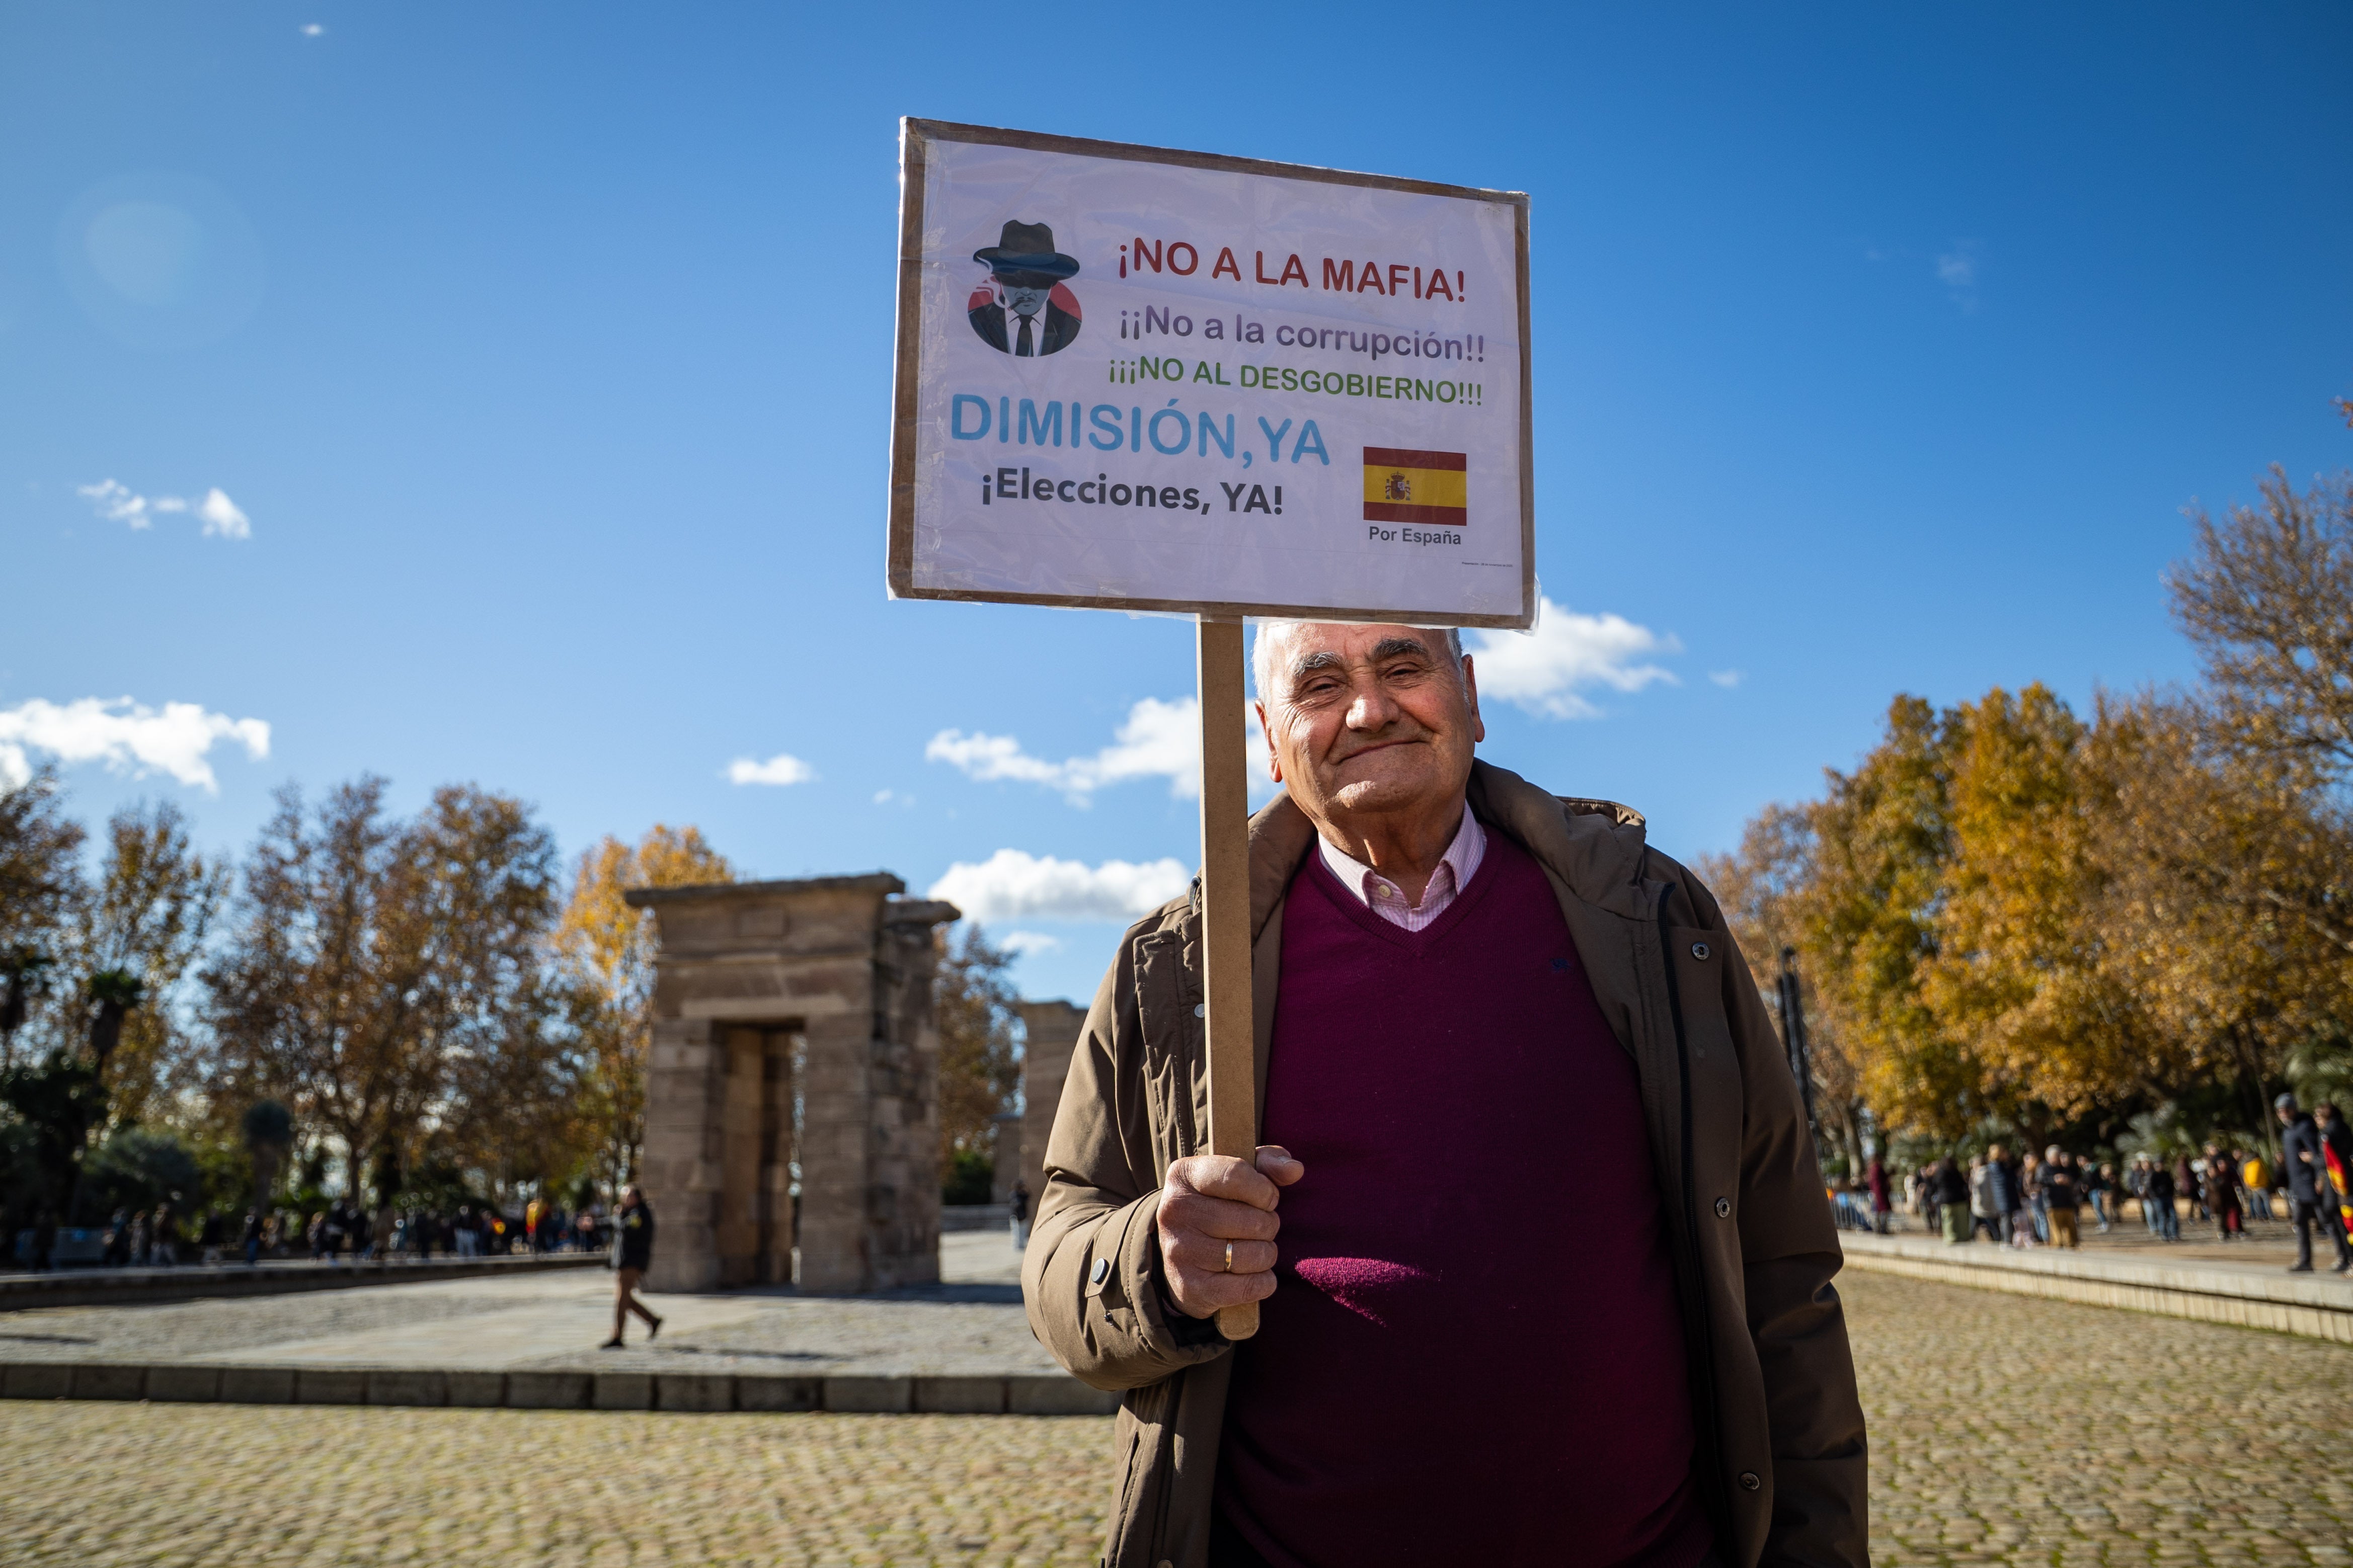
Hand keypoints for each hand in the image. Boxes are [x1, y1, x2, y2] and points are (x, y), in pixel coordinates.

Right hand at [1156, 1145, 1305, 1318]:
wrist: (1181, 1256)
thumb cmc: (1219, 1205)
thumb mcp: (1237, 1175)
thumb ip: (1269, 1162)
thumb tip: (1295, 1169)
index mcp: (1183, 1175)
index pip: (1236, 1174)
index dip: (1265, 1190)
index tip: (1267, 1199)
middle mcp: (1174, 1211)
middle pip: (1252, 1220)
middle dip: (1268, 1225)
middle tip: (1259, 1228)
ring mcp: (1179, 1251)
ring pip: (1254, 1255)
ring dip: (1266, 1254)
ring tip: (1255, 1249)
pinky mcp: (1191, 1287)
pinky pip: (1250, 1287)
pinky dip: (1263, 1282)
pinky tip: (1253, 1274)